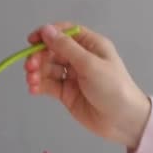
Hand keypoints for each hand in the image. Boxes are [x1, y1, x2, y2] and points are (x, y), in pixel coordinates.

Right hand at [24, 22, 150, 148]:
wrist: (123, 121)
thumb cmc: (113, 88)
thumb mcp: (90, 64)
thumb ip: (66, 48)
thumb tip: (46, 30)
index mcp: (90, 46)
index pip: (64, 33)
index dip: (47, 34)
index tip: (31, 41)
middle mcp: (80, 58)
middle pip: (52, 51)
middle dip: (39, 57)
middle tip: (30, 66)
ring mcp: (72, 76)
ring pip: (47, 68)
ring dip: (36, 72)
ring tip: (32, 81)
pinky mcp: (66, 93)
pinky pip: (48, 85)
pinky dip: (38, 85)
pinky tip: (33, 89)